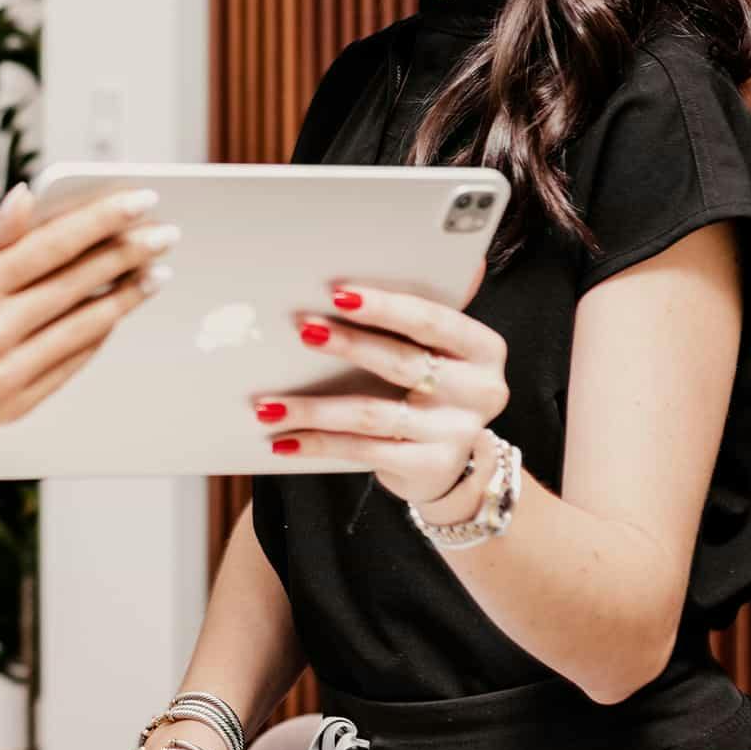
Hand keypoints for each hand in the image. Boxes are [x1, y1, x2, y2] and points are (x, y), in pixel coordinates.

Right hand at [0, 183, 175, 461]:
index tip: (142, 202)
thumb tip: (29, 195)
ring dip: (125, 298)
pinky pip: (71, 365)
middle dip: (127, 255)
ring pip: (82, 328)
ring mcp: (4, 373)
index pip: (53, 246)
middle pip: (76, 285)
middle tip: (165, 235)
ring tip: (155, 273)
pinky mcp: (14, 404)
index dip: (102, 221)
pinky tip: (117, 312)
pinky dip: (98, 336)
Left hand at [254, 281, 510, 507]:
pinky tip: (284, 440)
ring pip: (371, 413)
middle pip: (401, 362)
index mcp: (482, 348)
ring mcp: (456, 433)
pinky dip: (318, 443)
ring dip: (313, 407)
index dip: (384, 306)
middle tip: (302, 329)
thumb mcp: (435, 349)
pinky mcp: (430, 467)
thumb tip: (352, 282)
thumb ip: (412, 316)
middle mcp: (480, 390)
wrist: (449, 462)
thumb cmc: (430, 385)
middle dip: (347, 344)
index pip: (431, 320)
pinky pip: (363, 450)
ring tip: (268, 402)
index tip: (337, 292)